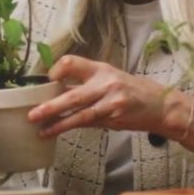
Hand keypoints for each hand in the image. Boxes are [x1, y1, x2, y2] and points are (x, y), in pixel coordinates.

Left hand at [27, 55, 170, 137]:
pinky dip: (70, 127)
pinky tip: (55, 132)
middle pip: (73, 94)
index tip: (47, 80)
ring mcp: (111, 101)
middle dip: (51, 106)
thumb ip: (85, 83)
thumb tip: (55, 92)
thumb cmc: (131, 91)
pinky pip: (89, 122)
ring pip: (80, 114)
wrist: (160, 105)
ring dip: (58, 122)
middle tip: (33, 113)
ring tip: (40, 128)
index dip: (57, 70)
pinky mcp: (115, 118)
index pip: (72, 62)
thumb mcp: (109, 78)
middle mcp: (106, 82)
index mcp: (101, 68)